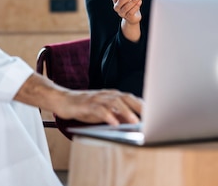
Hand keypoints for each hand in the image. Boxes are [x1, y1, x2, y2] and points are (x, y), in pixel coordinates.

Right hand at [14, 73, 142, 125]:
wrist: (62, 100)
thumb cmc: (83, 107)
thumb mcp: (102, 111)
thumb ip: (116, 114)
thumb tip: (133, 122)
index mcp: (111, 95)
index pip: (131, 98)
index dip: (143, 105)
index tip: (155, 114)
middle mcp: (106, 94)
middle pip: (126, 98)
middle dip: (139, 107)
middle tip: (151, 117)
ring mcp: (96, 98)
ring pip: (114, 102)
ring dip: (126, 112)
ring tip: (135, 121)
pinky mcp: (86, 104)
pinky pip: (99, 109)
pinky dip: (108, 116)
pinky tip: (114, 123)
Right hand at [112, 0, 141, 23]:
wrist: (132, 16)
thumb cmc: (130, 3)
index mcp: (116, 0)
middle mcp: (117, 7)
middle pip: (120, 1)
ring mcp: (121, 13)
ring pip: (126, 7)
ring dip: (133, 1)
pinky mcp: (128, 17)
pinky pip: (131, 12)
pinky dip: (136, 7)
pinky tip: (140, 2)